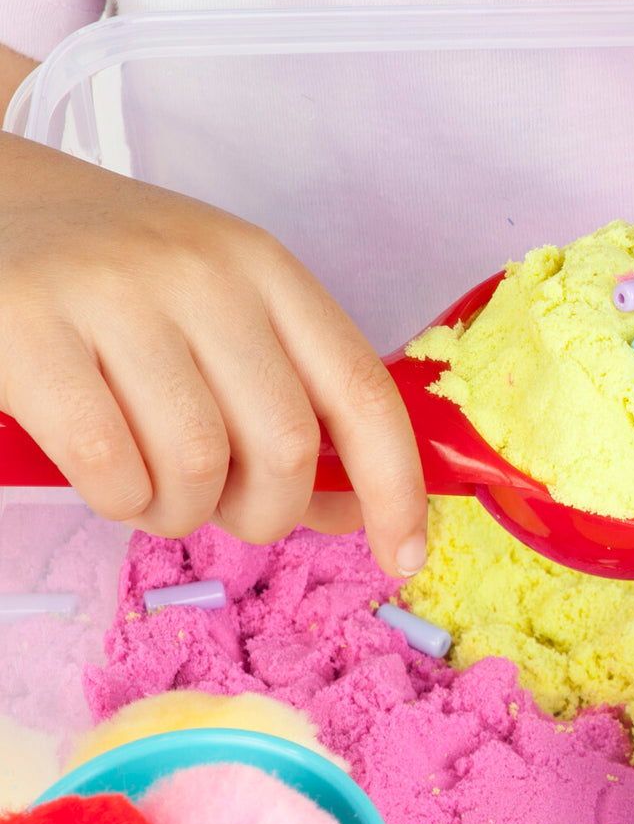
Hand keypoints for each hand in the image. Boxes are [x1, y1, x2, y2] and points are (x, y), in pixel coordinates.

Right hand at [0, 132, 427, 577]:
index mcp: (266, 269)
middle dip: (266, 513)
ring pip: (198, 465)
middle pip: (286, 444)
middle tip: (227, 510)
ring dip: (183, 515)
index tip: (405, 553)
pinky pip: (112, 467)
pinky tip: (110, 481)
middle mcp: (203, 273)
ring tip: (155, 493)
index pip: (362, 389)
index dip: (396, 485)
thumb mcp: (221, 317)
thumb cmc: (119, 285)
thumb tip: (352, 510)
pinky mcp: (28, 328)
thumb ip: (288, 402)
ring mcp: (114, 295)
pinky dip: (121, 503)